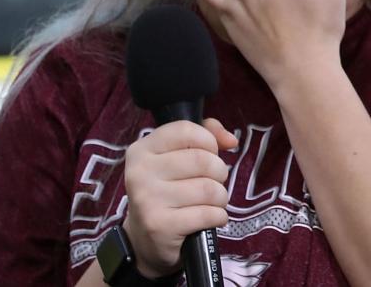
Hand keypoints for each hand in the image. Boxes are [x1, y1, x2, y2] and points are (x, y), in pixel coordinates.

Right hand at [122, 118, 237, 276]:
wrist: (144, 241)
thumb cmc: (169, 190)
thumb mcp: (178, 156)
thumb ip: (206, 135)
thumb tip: (231, 140)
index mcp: (142, 150)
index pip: (186, 130)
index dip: (209, 141)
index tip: (209, 153)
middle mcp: (140, 173)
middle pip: (203, 160)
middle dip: (219, 172)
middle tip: (212, 183)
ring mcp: (147, 200)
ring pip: (209, 188)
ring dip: (220, 197)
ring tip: (210, 203)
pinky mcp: (160, 226)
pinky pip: (208, 214)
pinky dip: (218, 216)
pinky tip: (209, 219)